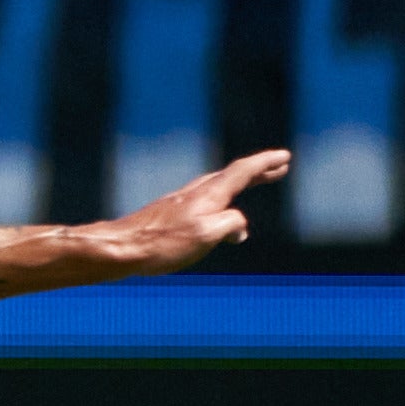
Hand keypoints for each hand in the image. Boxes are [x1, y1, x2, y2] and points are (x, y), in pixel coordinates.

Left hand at [70, 152, 280, 279]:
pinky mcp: (168, 215)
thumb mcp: (208, 235)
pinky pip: (204, 201)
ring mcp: (180, 203)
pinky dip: (221, 199)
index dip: (265, 164)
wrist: (120, 248)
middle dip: (256, 171)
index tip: (284, 157)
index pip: (242, 172)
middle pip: (231, 175)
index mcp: (209, 195)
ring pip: (217, 186)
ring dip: (239, 183)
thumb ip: (231, 224)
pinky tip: (218, 215)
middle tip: (278, 167)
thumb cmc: (162, 243)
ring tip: (254, 183)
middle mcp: (195, 193)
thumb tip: (239, 228)